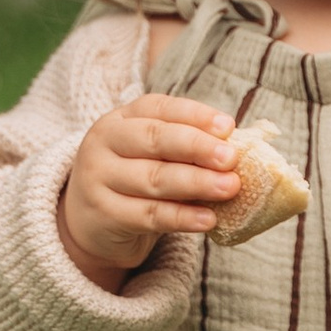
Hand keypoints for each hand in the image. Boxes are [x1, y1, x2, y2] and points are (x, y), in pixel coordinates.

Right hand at [61, 93, 238, 283]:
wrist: (91, 223)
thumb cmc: (135, 180)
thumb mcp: (152, 156)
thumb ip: (186, 147)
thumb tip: (239, 147)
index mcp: (121, 119)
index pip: (159, 108)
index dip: (195, 115)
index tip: (228, 126)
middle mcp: (103, 142)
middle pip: (155, 139)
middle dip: (198, 147)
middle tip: (231, 158)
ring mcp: (98, 178)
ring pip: (154, 178)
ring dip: (197, 183)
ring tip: (230, 188)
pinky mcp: (103, 214)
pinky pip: (149, 215)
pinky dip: (182, 217)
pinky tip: (208, 219)